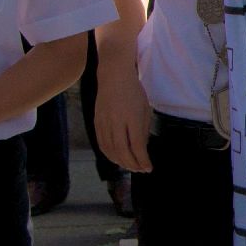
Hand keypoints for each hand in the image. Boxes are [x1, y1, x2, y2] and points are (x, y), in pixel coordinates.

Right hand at [94, 59, 153, 173]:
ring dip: (120, 161)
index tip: (149, 168)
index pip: (137, 146)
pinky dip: (108, 154)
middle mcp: (116, 121)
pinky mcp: (96, 121)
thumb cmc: (134, 91)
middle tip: (140, 170)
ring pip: (110, 149)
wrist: (113, 75)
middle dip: (132, 164)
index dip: (143, 160)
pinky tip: (116, 158)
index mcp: (132, 117)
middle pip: (122, 151)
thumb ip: (143, 131)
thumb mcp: (145, 109)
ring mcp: (104, 121)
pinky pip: (101, 143)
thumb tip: (141, 150)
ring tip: (130, 166)